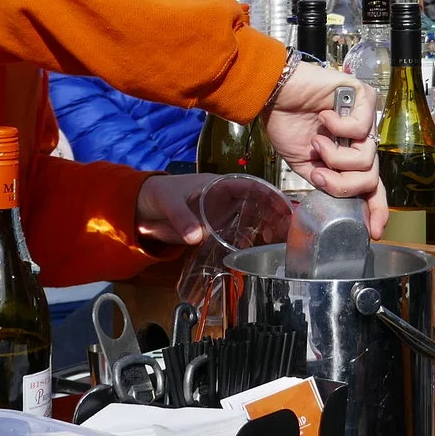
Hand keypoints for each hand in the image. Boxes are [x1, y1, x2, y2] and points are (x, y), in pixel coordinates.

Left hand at [136, 172, 288, 248]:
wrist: (145, 207)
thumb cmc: (160, 194)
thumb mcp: (168, 202)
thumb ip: (181, 217)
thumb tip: (194, 238)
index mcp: (220, 184)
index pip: (251, 186)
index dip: (270, 196)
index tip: (284, 209)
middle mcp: (227, 199)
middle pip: (259, 204)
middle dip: (276, 215)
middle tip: (289, 233)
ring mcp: (225, 215)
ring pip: (255, 219)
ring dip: (270, 228)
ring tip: (282, 243)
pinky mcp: (219, 229)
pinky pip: (241, 233)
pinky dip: (254, 240)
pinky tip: (263, 250)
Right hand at [260, 61, 381, 203]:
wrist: (274, 95)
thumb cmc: (287, 124)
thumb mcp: (306, 166)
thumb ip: (327, 182)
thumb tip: (344, 202)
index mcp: (348, 157)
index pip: (371, 187)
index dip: (376, 209)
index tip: (374, 231)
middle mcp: (361, 140)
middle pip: (371, 178)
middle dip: (344, 185)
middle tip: (320, 175)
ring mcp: (365, 119)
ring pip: (367, 159)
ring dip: (336, 157)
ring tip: (317, 142)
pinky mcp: (363, 98)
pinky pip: (361, 128)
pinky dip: (338, 128)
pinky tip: (323, 117)